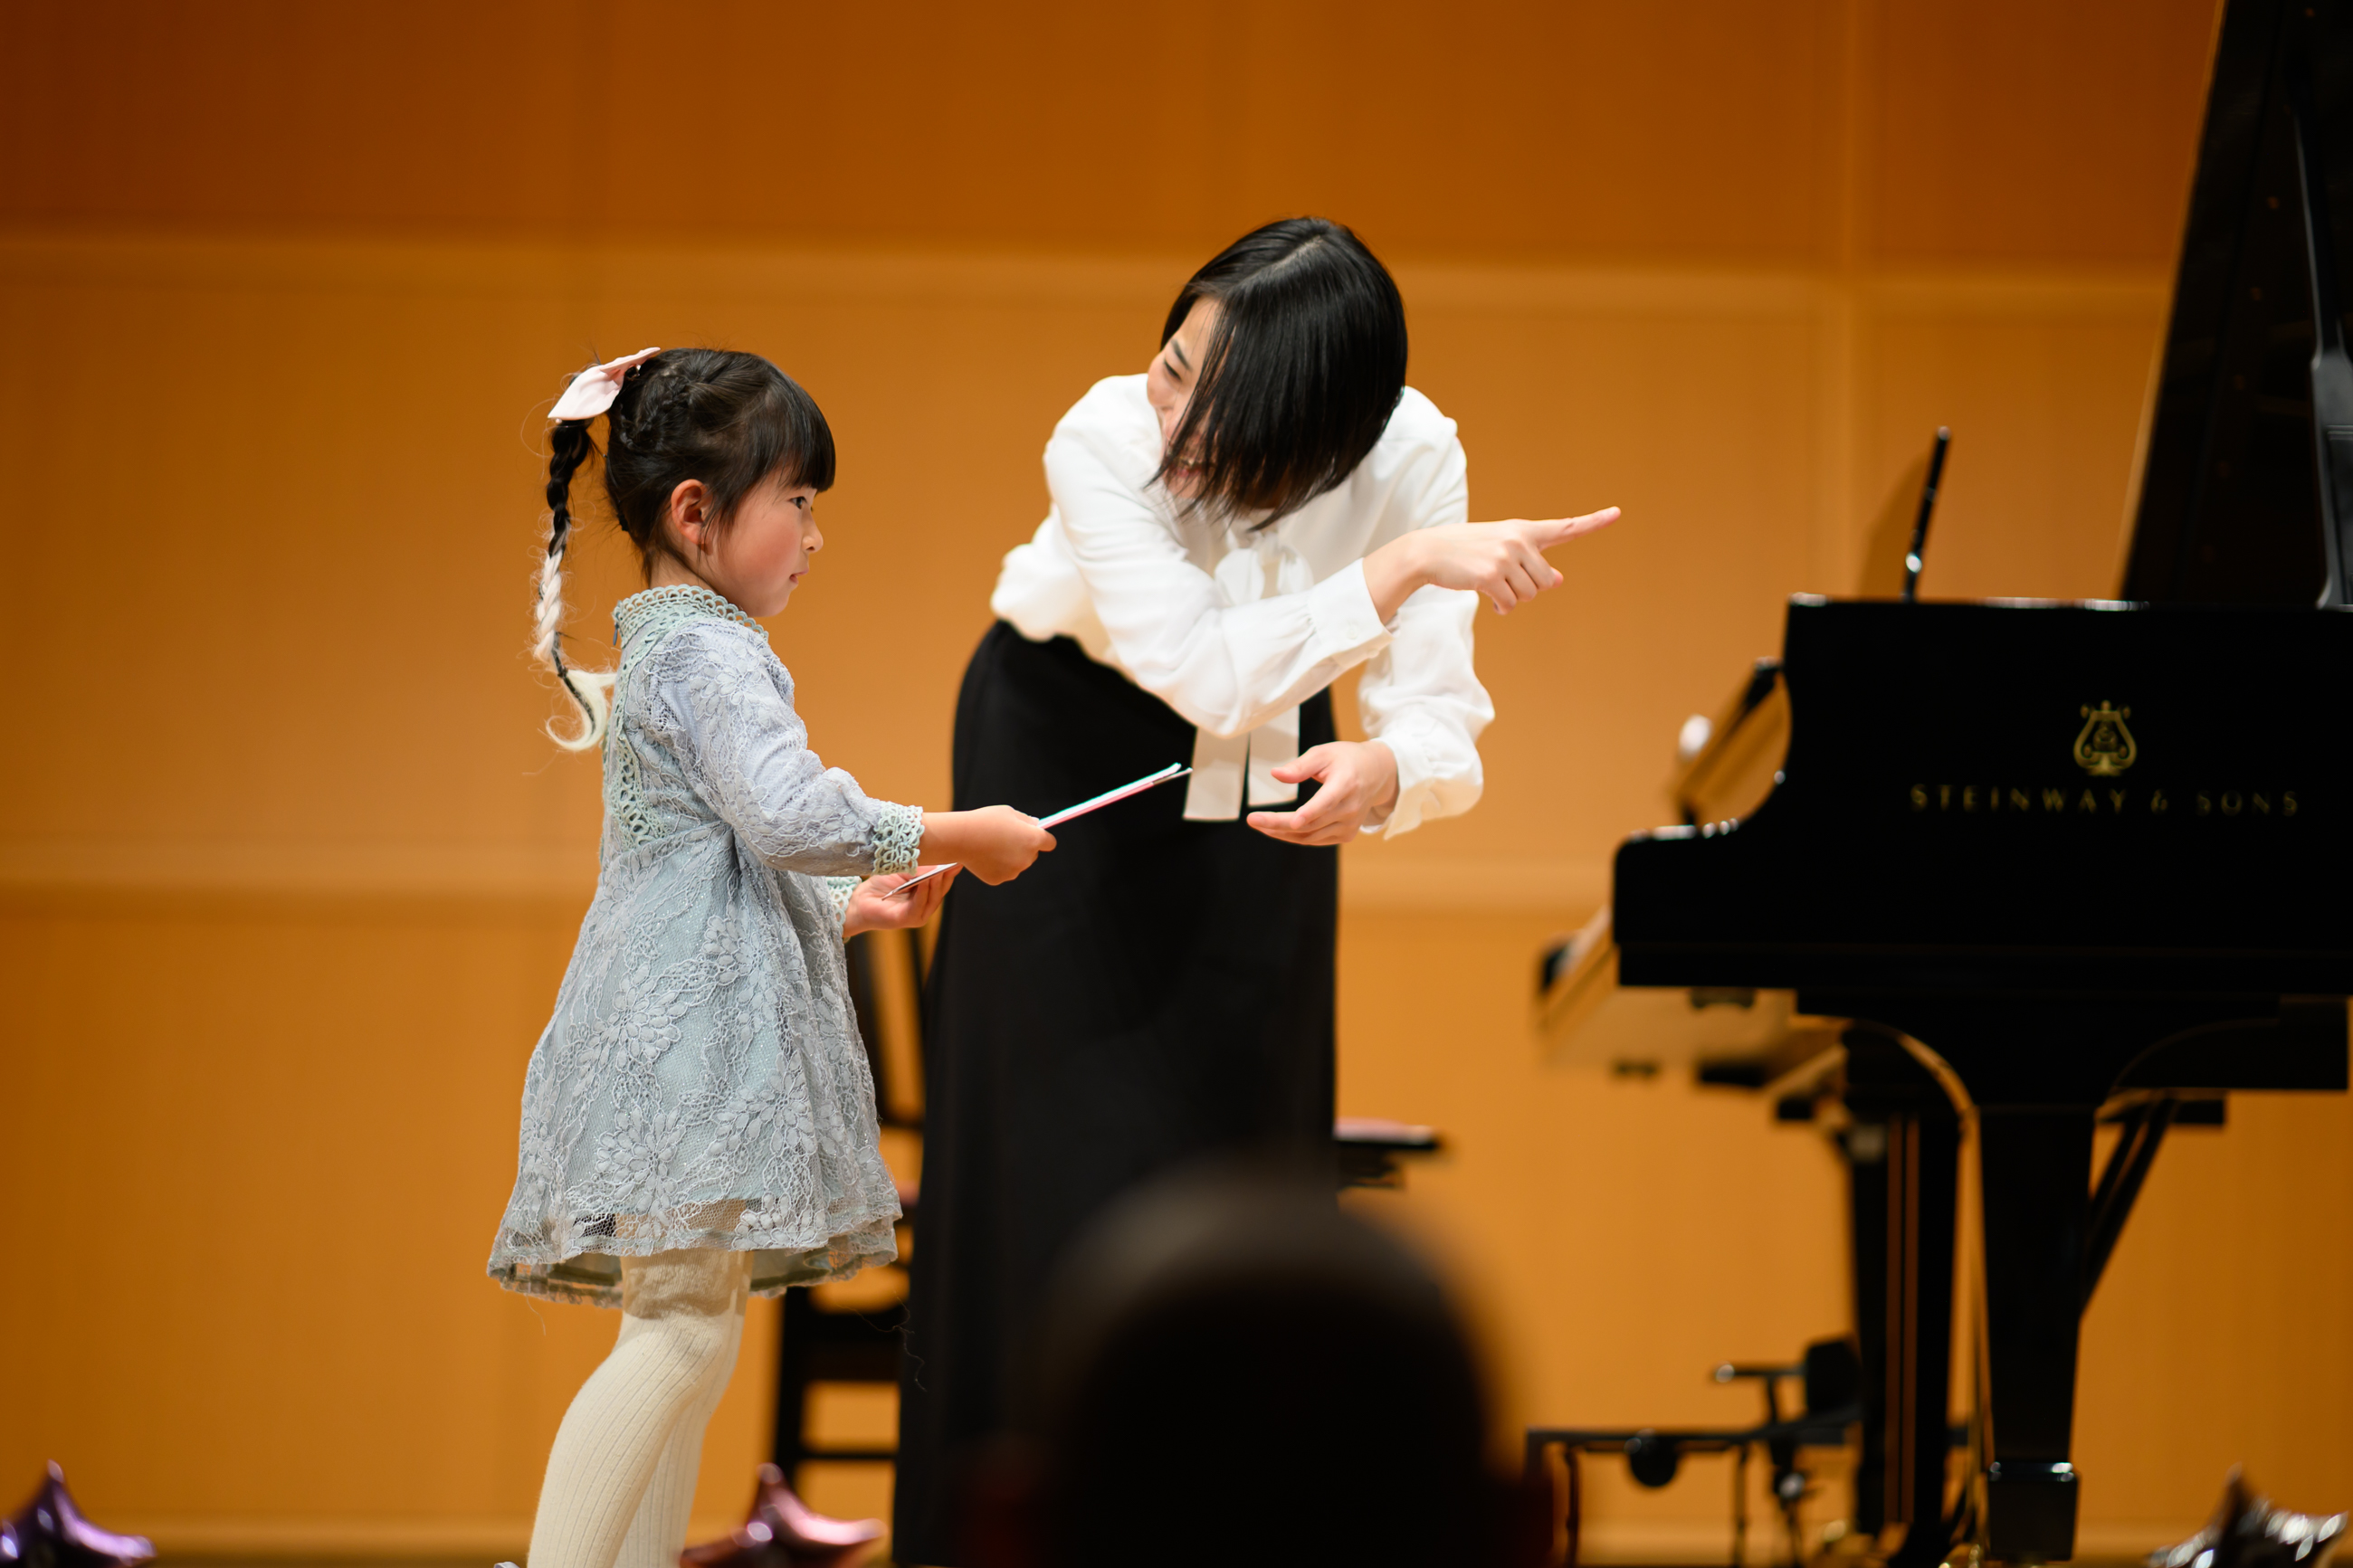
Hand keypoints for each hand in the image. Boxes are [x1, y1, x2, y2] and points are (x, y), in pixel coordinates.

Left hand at [842, 866, 957, 936]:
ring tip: (940, 869)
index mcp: (926, 895)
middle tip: (952, 862)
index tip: (958, 859)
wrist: (860, 900)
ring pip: (932, 898)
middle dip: (946, 876)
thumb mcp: (903, 872)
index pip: (942, 883)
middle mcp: (925, 907)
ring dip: (936, 883)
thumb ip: (919, 870)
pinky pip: (918, 904)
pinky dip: (923, 892)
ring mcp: (917, 915)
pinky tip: (924, 881)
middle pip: (941, 891)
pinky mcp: (906, 919)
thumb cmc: (881, 885)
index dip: (950, 871)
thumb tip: (937, 862)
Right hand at [919, 804, 1057, 884]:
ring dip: (1010, 858)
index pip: (1050, 843)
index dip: (1044, 839)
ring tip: (991, 846)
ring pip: (1017, 864)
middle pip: (1032, 855)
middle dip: (1024, 848)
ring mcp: (1013, 871)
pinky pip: (1002, 872)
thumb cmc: (985, 821)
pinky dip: (996, 866)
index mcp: (1033, 840)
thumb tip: (1035, 825)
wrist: (961, 838)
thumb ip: (1026, 820)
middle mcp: (1027, 858)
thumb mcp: (1009, 812)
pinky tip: (984, 856)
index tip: (1036, 836)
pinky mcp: (999, 879)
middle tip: (1006, 838)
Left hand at [1245, 741, 1399, 845]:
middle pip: (1311, 823)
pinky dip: (1294, 836)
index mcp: (1346, 783)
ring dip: (1282, 832)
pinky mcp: (1346, 834)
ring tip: (1259, 823)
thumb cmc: (1346, 760)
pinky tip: (1276, 829)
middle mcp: (1350, 808)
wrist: (1377, 774)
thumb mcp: (1324, 753)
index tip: (1293, 820)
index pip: (1327, 802)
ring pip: (1310, 836)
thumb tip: (1276, 774)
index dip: (1310, 812)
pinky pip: (1315, 840)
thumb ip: (1300, 765)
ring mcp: (1349, 825)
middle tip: (1252, 820)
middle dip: (1279, 823)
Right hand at [1366, 506, 1618, 618]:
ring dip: (1512, 599)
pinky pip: (1511, 604)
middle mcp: (1518, 540)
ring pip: (1530, 595)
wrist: (1428, 552)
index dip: (1594, 522)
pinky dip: (1501, 608)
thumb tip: (1559, 580)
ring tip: (1492, 586)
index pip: (1565, 527)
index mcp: (1523, 529)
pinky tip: (1488, 599)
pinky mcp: (1491, 575)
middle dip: (1529, 589)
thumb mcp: (1502, 550)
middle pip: (1547, 581)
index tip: (1617, 513)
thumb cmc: (1466, 551)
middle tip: (1505, 581)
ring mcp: (1505, 557)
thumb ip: (1532, 562)